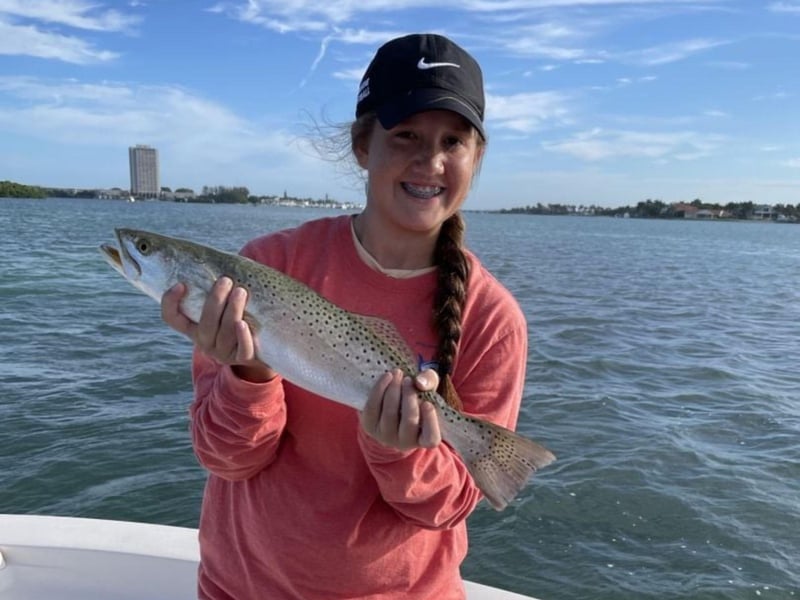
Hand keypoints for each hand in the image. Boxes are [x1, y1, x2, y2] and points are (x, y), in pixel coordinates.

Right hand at [161, 278, 275, 382]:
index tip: (180, 284)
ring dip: (232, 311)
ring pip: (225, 334)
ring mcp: (224, 352)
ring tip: (241, 291)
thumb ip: (214, 286)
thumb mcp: (222, 302)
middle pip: (205, 325)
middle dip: (215, 301)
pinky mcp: (243, 358)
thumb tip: (210, 257)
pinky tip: (243, 323)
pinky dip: (242, 336)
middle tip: (226, 280)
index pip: (172, 319)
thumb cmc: (238, 312)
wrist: (263, 343)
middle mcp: (205, 342)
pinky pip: (243, 350)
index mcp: (194, 327)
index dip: (170, 303)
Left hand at [360, 368, 441, 450]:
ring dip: (394, 390)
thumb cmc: (415, 398)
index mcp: (424, 438)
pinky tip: (387, 376)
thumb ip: (430, 381)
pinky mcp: (369, 426)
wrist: (390, 403)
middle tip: (409, 380)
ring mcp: (385, 436)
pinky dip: (380, 389)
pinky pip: (373, 407)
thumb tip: (420, 382)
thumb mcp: (427, 388)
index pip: (431, 438)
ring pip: (390, 414)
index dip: (430, 422)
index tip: (428, 403)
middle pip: (409, 422)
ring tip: (398, 374)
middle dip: (409, 397)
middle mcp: (405, 442)